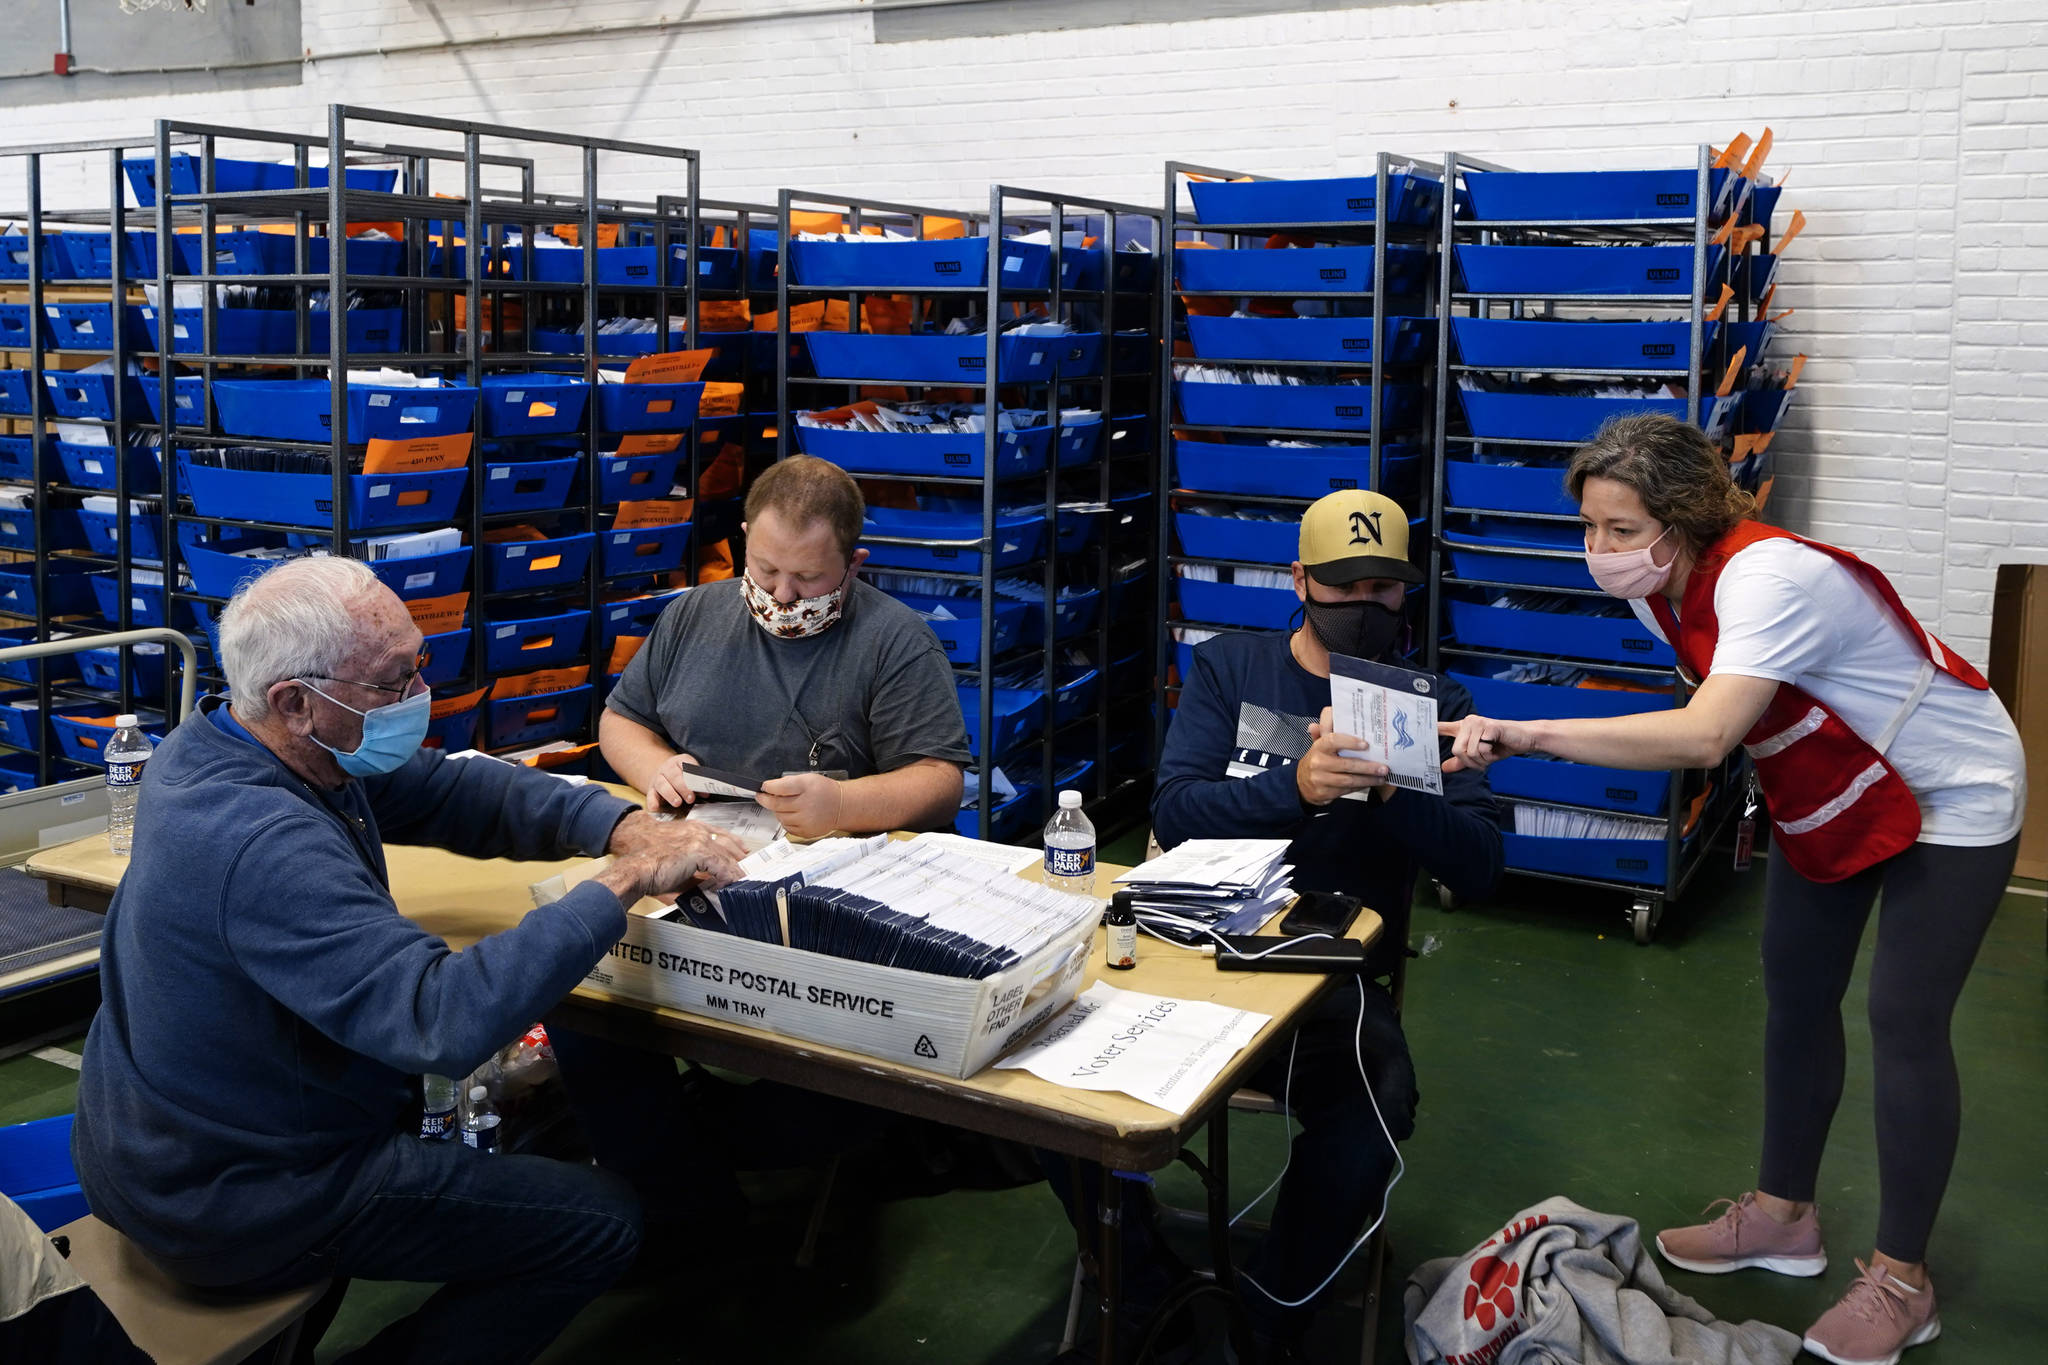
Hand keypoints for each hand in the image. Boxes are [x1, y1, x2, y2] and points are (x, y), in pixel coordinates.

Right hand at [608, 808, 746, 869]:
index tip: (743, 851)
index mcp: (691, 828)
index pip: (720, 833)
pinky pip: (721, 865)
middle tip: (746, 871)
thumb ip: (694, 866)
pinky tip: (730, 883)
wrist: (634, 864)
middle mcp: (697, 831)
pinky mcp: (698, 851)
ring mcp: (698, 839)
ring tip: (740, 882)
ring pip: (726, 855)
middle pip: (728, 843)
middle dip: (739, 858)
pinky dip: (727, 876)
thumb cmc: (647, 861)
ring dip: (734, 871)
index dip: (734, 843)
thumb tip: (709, 880)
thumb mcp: (676, 859)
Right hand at [646, 751, 703, 814]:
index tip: (700, 786)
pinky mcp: (651, 789)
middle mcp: (667, 768)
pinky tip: (655, 808)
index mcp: (680, 761)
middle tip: (691, 798)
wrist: (665, 774)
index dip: (694, 776)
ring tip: (678, 803)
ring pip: (662, 784)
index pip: (687, 765)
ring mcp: (658, 778)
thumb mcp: (692, 774)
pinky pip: (650, 795)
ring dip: (670, 794)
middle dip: (683, 787)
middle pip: (674, 776)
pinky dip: (652, 802)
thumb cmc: (683, 776)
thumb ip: (698, 783)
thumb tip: (705, 793)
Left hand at [756, 772, 844, 839]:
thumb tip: (770, 788)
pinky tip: (792, 815)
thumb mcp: (808, 778)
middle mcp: (806, 805)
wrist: (842, 806)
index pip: (780, 788)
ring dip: (777, 811)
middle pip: (776, 804)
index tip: (764, 787)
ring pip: (779, 817)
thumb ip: (788, 782)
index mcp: (806, 787)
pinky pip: (786, 827)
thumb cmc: (825, 791)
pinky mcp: (806, 831)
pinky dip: (785, 821)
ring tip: (785, 805)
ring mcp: (806, 820)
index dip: (768, 787)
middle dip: (765, 800)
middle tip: (762, 796)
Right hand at [1297, 706, 1391, 806]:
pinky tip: (1370, 783)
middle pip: (1347, 764)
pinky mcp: (1324, 792)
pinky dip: (1360, 787)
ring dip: (1368, 779)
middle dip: (1368, 767)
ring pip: (1349, 780)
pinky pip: (1346, 790)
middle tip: (1383, 767)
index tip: (1366, 745)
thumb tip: (1317, 724)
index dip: (1350, 742)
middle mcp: (1318, 762)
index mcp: (1319, 746)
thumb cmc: (1317, 761)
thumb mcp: (1319, 745)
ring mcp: (1320, 778)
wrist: (1302, 783)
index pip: (1333, 740)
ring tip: (1381, 777)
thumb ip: (1324, 733)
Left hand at [1437, 714, 1532, 774]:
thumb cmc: (1501, 745)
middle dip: (1470, 761)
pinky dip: (1489, 755)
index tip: (1414, 728)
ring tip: (1490, 754)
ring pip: (1468, 751)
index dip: (1429, 728)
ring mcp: (1477, 722)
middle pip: (1457, 750)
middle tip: (1483, 760)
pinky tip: (1495, 748)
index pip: (1441, 727)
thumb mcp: (1478, 756)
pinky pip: (1480, 748)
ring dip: (1481, 760)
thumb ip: (1461, 761)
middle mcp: (1468, 722)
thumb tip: (1443, 768)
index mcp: (1463, 727)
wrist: (1523, 739)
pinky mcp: (1488, 725)